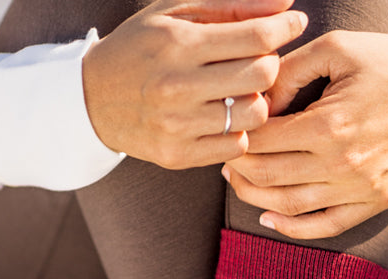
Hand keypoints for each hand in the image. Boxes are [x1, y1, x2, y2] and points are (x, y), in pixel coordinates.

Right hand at [82, 0, 307, 168]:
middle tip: (259, 60)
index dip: (284, 28)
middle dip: (270, 64)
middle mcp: (177, 86)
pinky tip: (225, 117)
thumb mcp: (175, 13)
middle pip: (262, 76)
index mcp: (178, 44)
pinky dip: (239, 130)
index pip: (255, 37)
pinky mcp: (178, 155)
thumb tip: (284, 5)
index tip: (295, 23)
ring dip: (257, 100)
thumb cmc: (140, 49)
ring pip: (254, 114)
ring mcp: (178, 125)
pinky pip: (236, 145)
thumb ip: (231, 6)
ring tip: (240, 91)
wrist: (91, 100)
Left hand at [222, 31, 387, 237]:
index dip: (237, 136)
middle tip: (225, 158)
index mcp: (330, 125)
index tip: (228, 128)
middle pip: (269, 176)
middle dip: (238, 168)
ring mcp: (361, 189)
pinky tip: (269, 218)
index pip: (263, 140)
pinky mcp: (375, 203)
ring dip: (255, 198)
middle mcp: (344, 164)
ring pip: (289, 206)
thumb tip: (254, 102)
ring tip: (240, 182)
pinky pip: (325, 227)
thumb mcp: (337, 49)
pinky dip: (292, 228)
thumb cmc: (385, 64)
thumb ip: (289, 71)